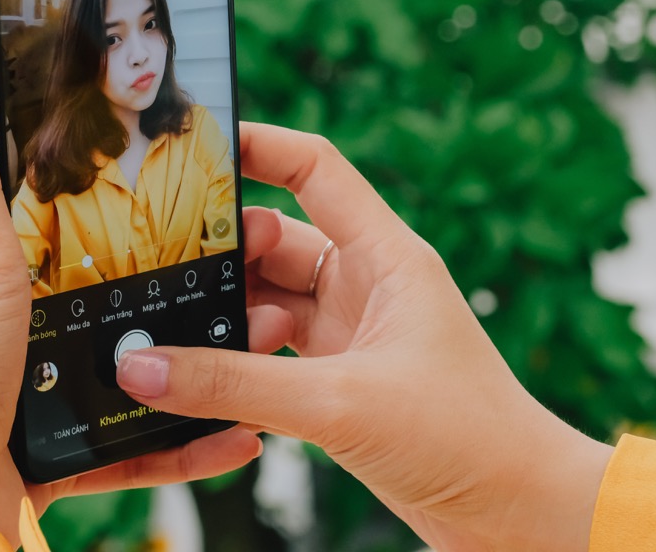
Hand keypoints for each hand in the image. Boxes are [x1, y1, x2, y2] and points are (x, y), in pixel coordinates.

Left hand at [0, 48, 285, 543]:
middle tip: (248, 279)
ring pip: (139, 372)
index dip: (129, 214)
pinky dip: (190, 439)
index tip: (196, 203)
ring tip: (256, 349)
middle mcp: (14, 335)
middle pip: (114, 300)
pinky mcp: (65, 452)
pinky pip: (142, 442)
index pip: (67, 228)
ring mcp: (44, 395)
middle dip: (184, 296)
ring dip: (202, 368)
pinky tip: (237, 431)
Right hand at [116, 123, 613, 551]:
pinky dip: (240, 363)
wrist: (514, 511)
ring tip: (190, 344)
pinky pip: (272, 354)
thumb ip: (234, 384)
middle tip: (166, 272)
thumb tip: (142, 365)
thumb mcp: (340, 403)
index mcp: (387, 255)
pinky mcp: (341, 380)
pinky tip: (207, 381)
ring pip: (269, 301)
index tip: (194, 145)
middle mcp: (368, 284)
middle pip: (276, 241)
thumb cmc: (466, 438)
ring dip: (230, 320)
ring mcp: (353, 333)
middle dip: (223, 255)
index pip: (314, 169)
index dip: (257, 146)